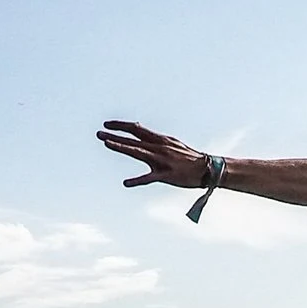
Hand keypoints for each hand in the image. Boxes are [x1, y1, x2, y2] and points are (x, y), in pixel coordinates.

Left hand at [97, 120, 212, 188]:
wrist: (207, 169)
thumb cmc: (189, 157)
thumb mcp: (172, 143)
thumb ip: (154, 138)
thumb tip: (139, 129)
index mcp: (160, 140)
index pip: (137, 129)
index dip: (121, 126)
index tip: (107, 124)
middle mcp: (159, 147)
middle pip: (133, 139)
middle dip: (115, 135)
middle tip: (98, 133)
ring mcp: (161, 161)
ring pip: (138, 152)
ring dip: (121, 147)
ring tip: (107, 143)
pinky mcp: (166, 175)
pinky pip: (149, 178)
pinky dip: (137, 181)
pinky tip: (126, 183)